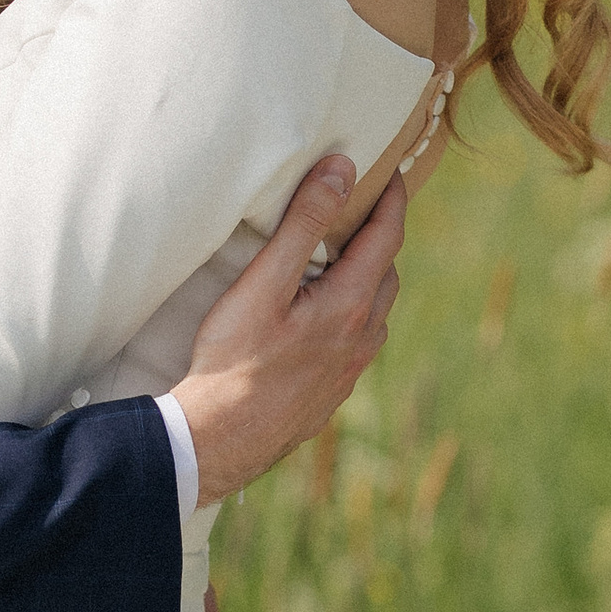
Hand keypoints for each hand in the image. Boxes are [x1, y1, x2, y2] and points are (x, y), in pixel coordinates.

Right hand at [172, 157, 404, 507]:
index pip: (387, 236)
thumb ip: (304, 223)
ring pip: (374, 312)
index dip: (391, 198)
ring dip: (365, 279)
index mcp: (351, 305)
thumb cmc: (233, 360)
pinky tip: (318, 317)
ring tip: (336, 259)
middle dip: (378, 238)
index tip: (389, 170)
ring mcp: (350, 371)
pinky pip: (356, 343)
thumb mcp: (265, 281)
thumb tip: (342, 171)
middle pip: (386, 274)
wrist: (219, 441)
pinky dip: (350, 315)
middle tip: (358, 210)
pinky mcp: (332, 395)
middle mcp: (362, 339)